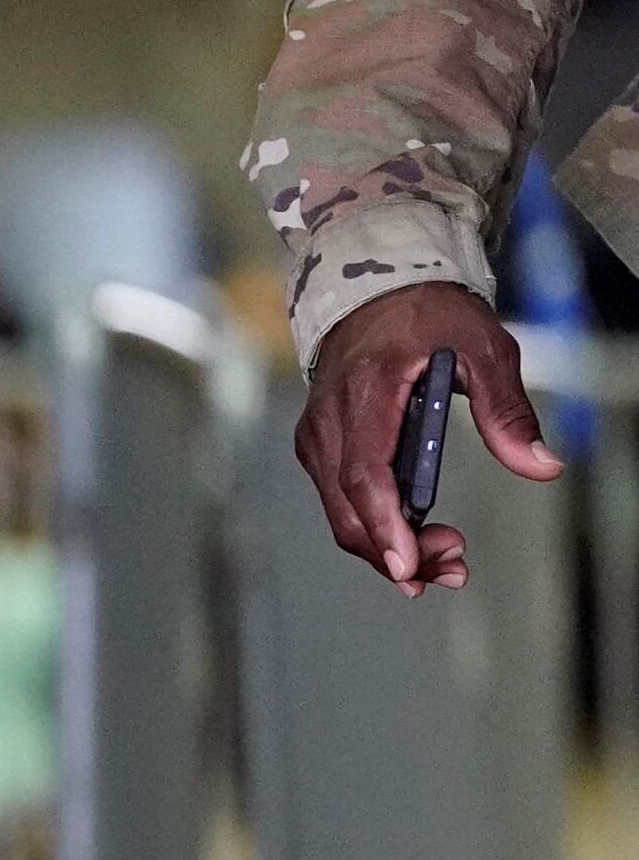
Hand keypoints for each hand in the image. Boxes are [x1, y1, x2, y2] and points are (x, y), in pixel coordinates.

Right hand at [297, 281, 565, 594]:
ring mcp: (317, 437)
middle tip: (450, 568)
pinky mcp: (319, 448)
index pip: (366, 473)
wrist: (376, 292)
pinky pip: (340, 502)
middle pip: (350, 510)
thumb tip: (540, 465)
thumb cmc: (428, 317)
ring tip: (443, 557)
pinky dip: (374, 527)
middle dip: (397, 551)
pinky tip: (412, 537)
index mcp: (367, 392)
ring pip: (342, 515)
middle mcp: (329, 421)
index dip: (386, 524)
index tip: (408, 562)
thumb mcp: (485, 351)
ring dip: (387, 546)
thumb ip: (507, 412)